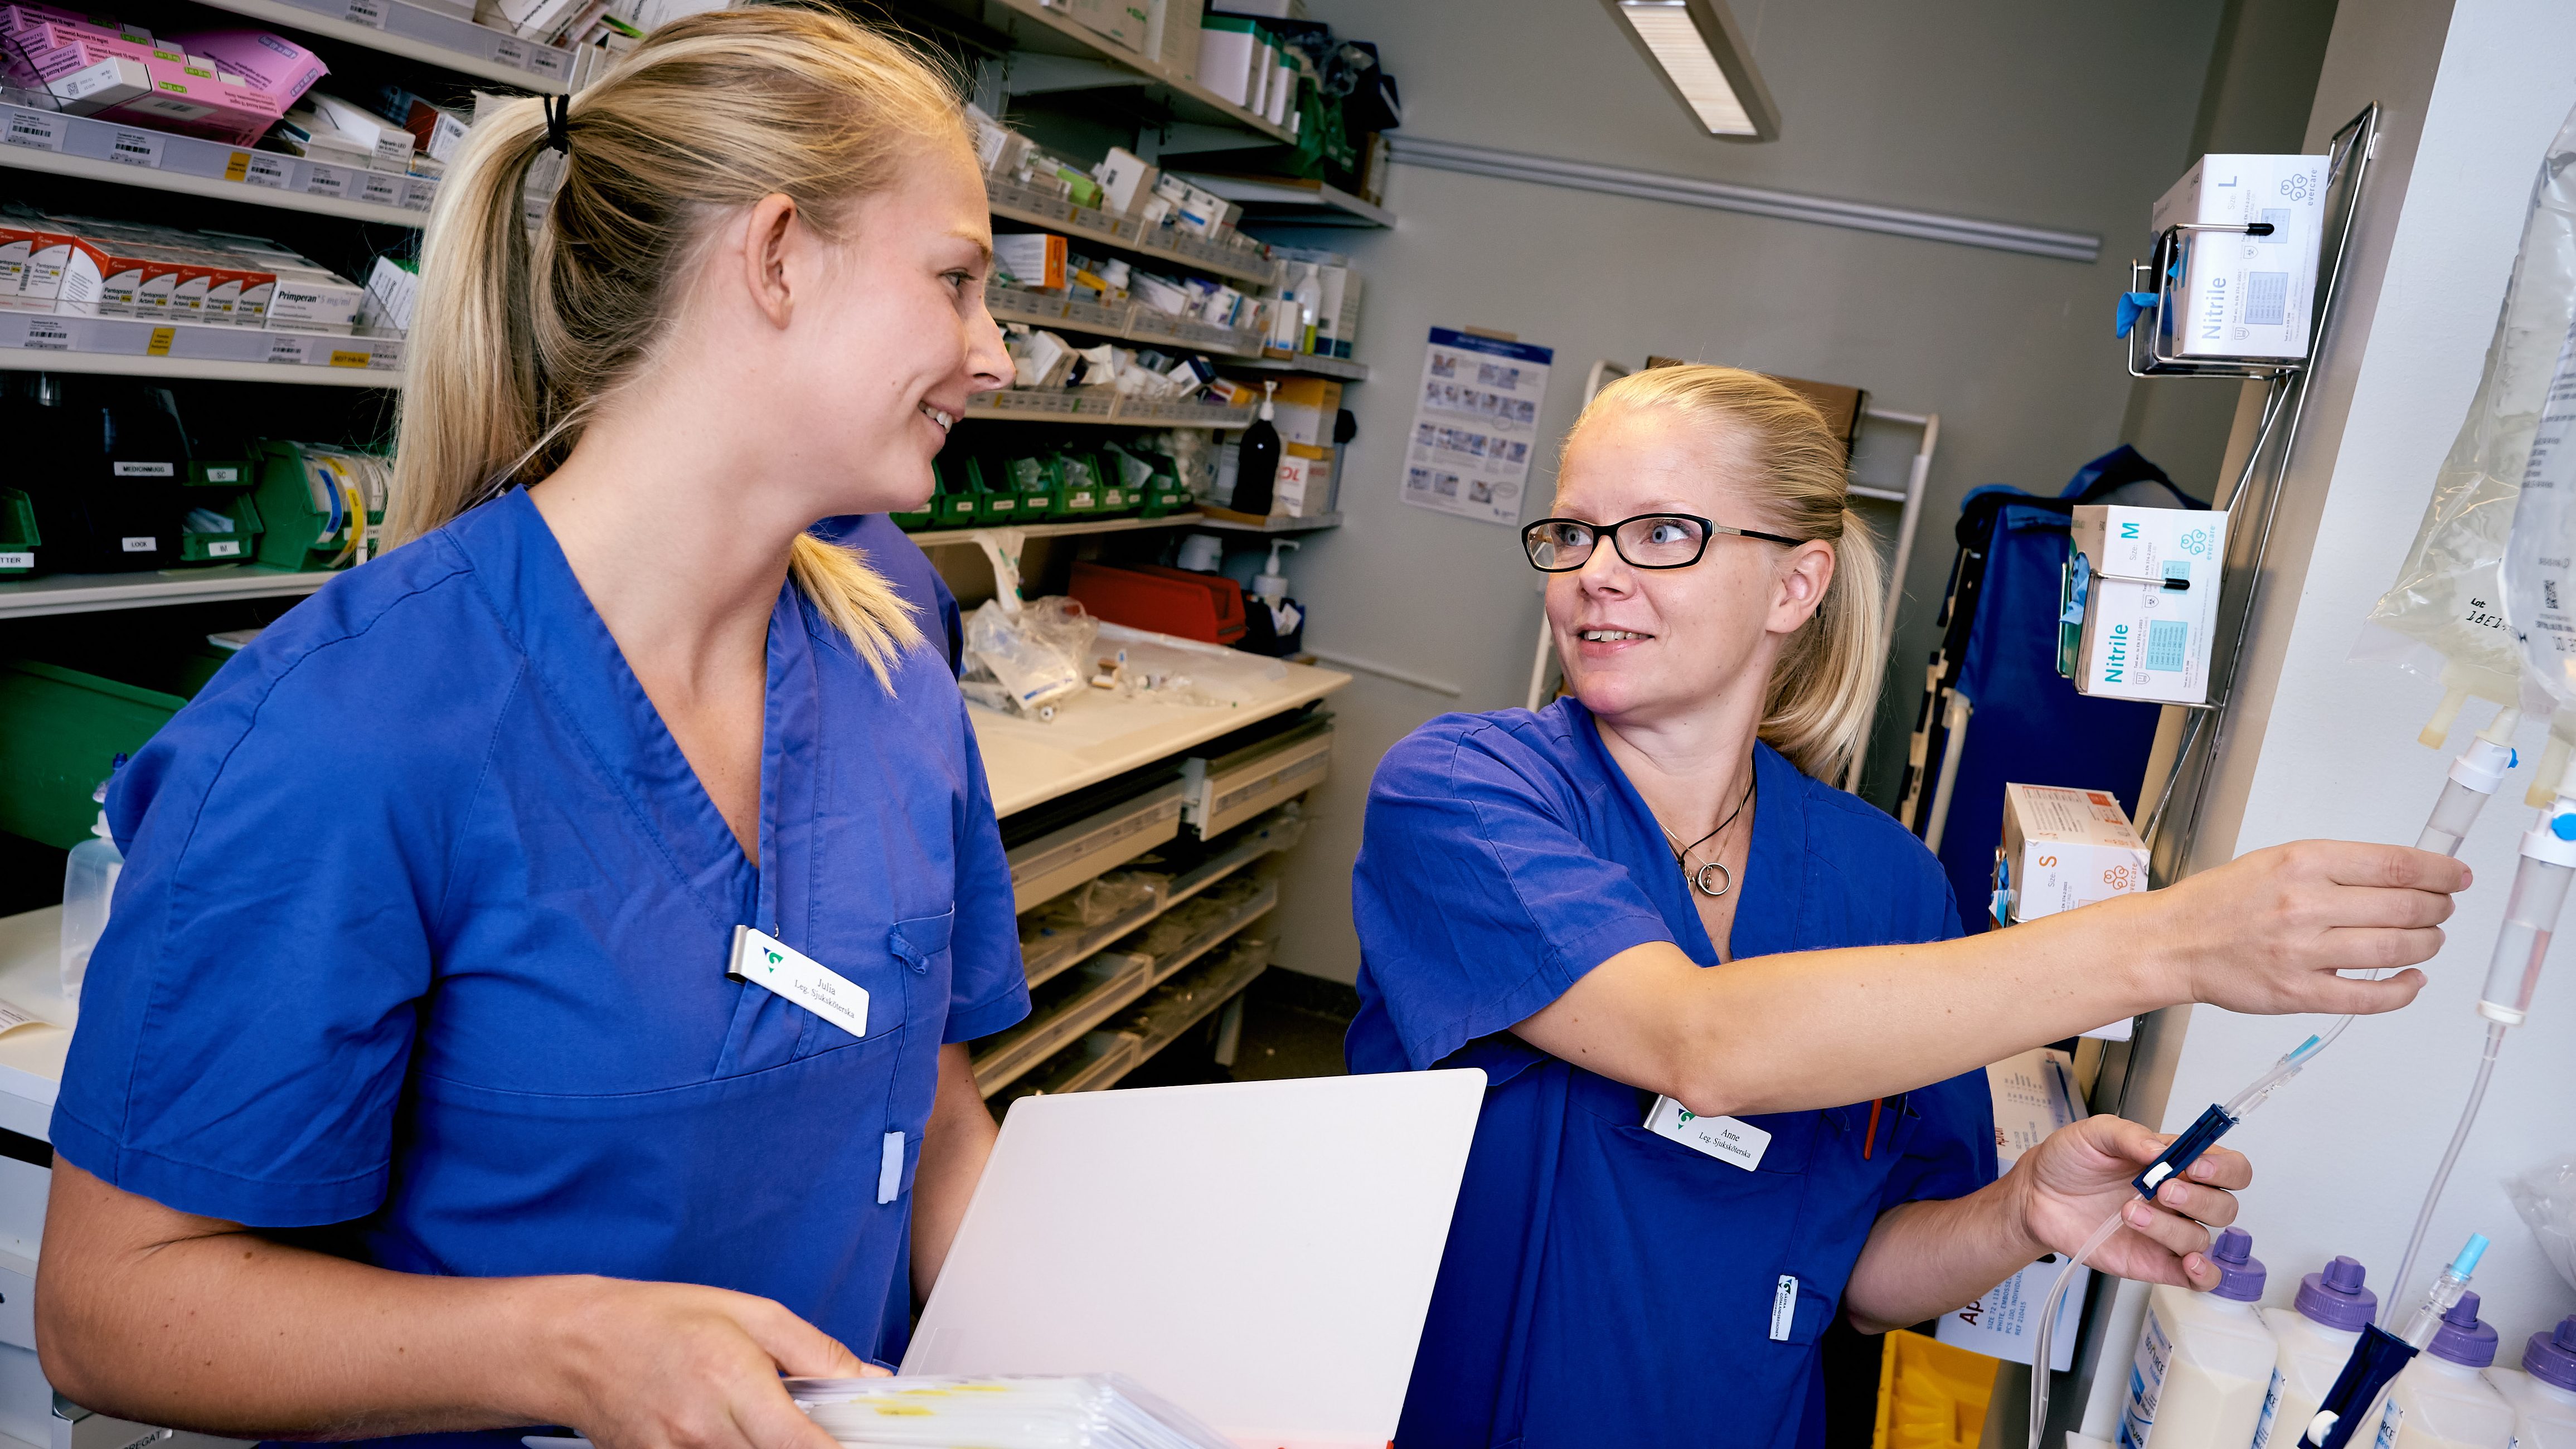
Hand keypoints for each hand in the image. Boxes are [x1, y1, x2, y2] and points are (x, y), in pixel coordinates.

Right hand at [537, 1277, 881, 1448]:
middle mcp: (703, 1428)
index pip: (802, 1445)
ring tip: (760, 1422)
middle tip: (807, 1427)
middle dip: (802, 1448)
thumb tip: (868, 1378)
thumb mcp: (749, 1314)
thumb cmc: (658, 1320)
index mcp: (733, 1381)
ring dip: (765, 1448)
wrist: (577, 1343)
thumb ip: (814, 1351)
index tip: (855, 1448)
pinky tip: (729, 1435)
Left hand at [2008, 1116, 2248, 1288]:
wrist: (2037, 1194)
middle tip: (2161, 1190)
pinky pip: (2197, 1278)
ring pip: (2202, 1238)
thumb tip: (2160, 1149)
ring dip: (2171, 1229)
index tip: (2195, 1166)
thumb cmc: (2070, 1160)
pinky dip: (2204, 1274)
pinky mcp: (2155, 1262)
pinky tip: (2189, 1264)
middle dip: (2199, 1199)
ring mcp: (2169, 1232)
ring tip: (2129, 1212)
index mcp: (2176, 1164)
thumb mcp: (2094, 1133)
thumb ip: (2129, 1135)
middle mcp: (2180, 1200)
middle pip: (2223, 1206)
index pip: (2228, 1167)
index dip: (2223, 1168)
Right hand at [2156, 840, 2465, 1014]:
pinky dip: (2403, 990)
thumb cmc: (2221, 902)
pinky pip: (2370, 996)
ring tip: (2427, 940)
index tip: (2456, 877)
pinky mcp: (2300, 993)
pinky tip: (2412, 981)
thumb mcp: (2276, 861)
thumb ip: (2335, 868)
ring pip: (2395, 949)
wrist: (2174, 942)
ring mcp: (2303, 952)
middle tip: (2441, 909)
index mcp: (2302, 863)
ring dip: (2426, 945)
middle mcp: (2305, 904)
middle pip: (2405, 907)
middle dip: (2437, 909)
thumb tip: (2400, 876)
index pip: (2395, 865)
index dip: (2439, 872)